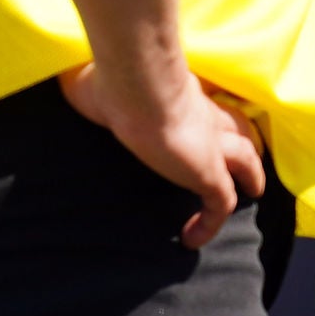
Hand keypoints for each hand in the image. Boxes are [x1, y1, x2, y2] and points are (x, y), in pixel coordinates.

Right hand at [61, 60, 266, 247]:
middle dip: (245, 138)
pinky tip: (192, 239)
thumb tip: (62, 78)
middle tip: (249, 155)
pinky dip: (210, 223)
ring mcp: (210, 144)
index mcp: (180, 91)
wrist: (136, 85)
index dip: (211, 113)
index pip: (204, 102)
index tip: (208, 121)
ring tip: (252, 191)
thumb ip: (90, 80)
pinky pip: (221, 204)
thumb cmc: (111, 76)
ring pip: (245, 158)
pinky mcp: (209, 172)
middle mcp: (202, 113)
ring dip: (251, 174)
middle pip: (237, 125)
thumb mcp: (98, 77)